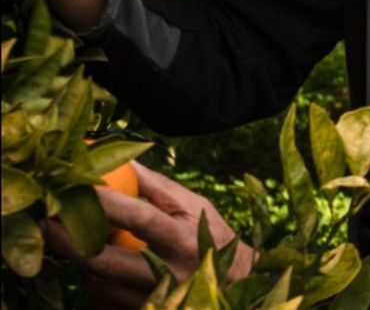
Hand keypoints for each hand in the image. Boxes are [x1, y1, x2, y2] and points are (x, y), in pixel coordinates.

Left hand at [44, 162, 254, 308]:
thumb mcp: (195, 207)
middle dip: (68, 239)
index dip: (107, 201)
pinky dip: (93, 282)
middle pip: (103, 260)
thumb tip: (124, 160)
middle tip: (48, 219)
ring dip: (80, 260)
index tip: (78, 185)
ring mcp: (151, 301)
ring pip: (96, 283)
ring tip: (74, 240)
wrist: (233, 285)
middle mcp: (167, 275)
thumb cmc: (211, 238)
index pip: (141, 218)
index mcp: (184, 241)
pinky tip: (97, 267)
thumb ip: (158, 187)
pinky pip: (100, 301)